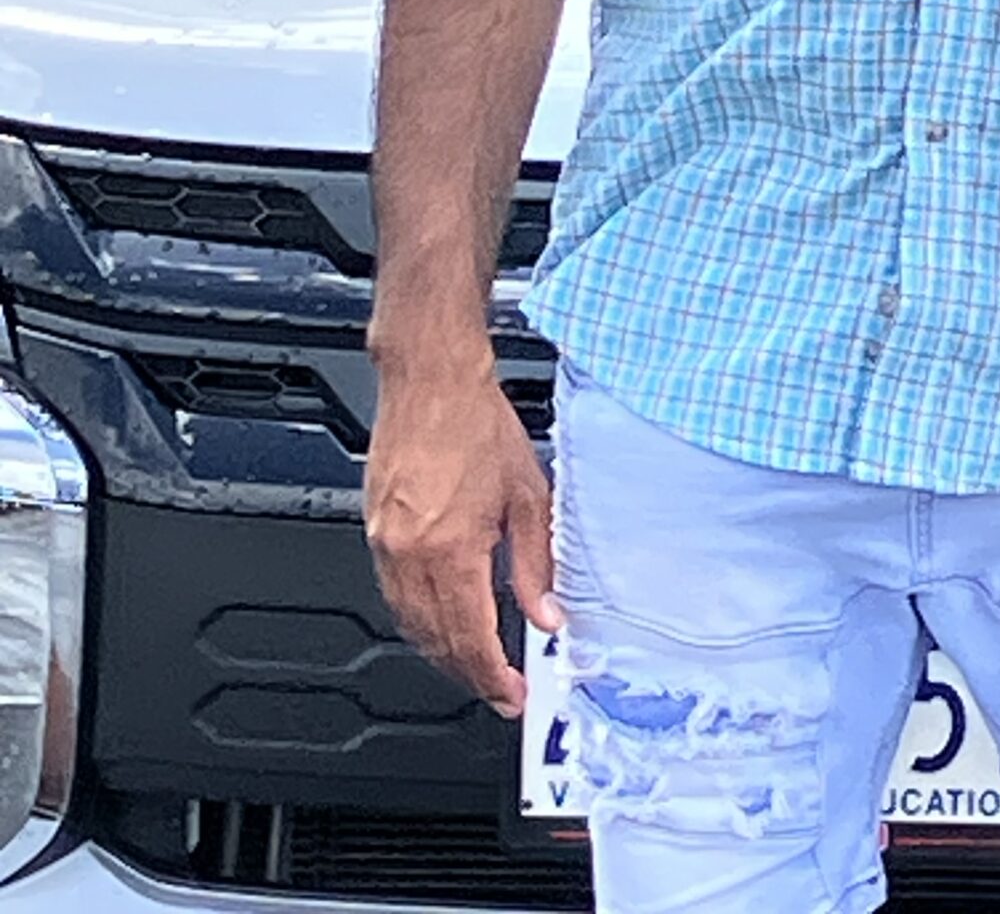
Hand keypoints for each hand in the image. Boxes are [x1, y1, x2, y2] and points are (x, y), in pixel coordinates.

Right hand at [364, 353, 560, 717]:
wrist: (431, 381)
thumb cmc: (477, 424)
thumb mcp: (527, 495)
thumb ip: (536, 564)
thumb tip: (547, 616)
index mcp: (451, 551)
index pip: (471, 640)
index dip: (492, 679)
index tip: (512, 697)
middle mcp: (410, 555)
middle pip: (436, 642)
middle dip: (468, 674)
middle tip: (498, 690)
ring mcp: (385, 545)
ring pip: (410, 624)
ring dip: (441, 653)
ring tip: (474, 665)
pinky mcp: (373, 530)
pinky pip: (394, 596)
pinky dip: (418, 620)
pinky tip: (440, 620)